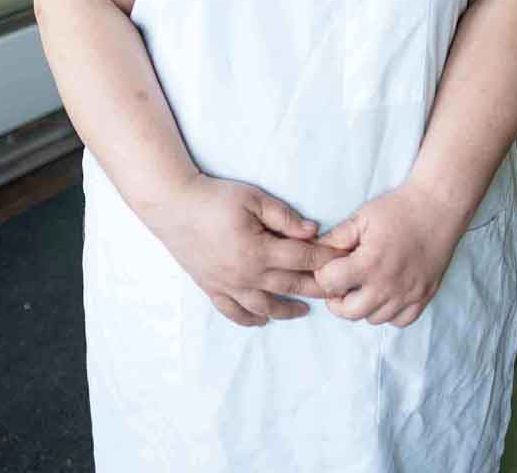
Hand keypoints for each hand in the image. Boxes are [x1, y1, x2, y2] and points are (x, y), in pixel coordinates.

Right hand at [142, 175, 345, 327]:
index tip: (344, 259)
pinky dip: (250, 319)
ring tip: (304, 310)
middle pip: (290, 286)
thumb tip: (312, 231)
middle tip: (336, 290)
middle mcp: (245, 274)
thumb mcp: (252, 198)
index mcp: (258, 250)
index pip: (302, 257)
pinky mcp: (211, 288)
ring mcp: (228, 285)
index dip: (326, 258)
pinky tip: (263, 319)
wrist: (172, 206)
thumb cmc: (214, 198)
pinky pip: (234, 312)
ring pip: (264, 306)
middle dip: (316, 288)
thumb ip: (284, 216)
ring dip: (287, 310)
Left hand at [314, 182, 464, 327]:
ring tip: (363, 285)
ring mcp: (408, 295)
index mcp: (370, 264)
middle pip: (349, 312)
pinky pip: (400, 321)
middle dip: (337, 299)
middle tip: (339, 283)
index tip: (328, 267)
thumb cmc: (399, 209)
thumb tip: (313, 251)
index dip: (323, 275)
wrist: (438, 207)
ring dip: (362, 306)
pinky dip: (388, 312)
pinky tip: (385, 293)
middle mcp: (389, 286)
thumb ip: (335, 238)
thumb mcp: (361, 217)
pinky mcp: (424, 297)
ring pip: (373, 318)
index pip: (330, 284)